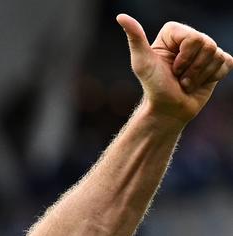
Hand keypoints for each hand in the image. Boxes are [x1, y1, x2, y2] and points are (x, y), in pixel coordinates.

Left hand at [117, 14, 232, 123]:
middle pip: (208, 45)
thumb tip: (121, 16)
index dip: (184, 58)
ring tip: (186, 83)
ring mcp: (206, 50)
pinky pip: (226, 63)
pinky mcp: (218, 62)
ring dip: (200, 76)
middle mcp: (191, 37)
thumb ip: (135, 38)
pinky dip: (213, 77)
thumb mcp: (142, 63)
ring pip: (217, 56)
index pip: (194, 38)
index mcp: (175, 32)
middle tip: (179, 78)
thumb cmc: (154, 88)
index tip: (171, 69)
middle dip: (192, 69)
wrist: (167, 110)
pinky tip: (200, 82)